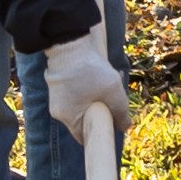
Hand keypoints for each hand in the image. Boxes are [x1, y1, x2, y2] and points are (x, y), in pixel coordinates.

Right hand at [42, 26, 130, 143]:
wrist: (69, 42)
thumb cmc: (90, 70)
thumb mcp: (113, 93)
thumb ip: (121, 112)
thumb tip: (125, 127)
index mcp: (69, 118)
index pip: (84, 137)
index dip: (100, 131)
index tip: (111, 122)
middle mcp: (58, 110)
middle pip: (83, 119)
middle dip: (101, 110)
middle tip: (113, 96)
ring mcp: (55, 96)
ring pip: (80, 104)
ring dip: (95, 96)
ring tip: (107, 80)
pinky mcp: (56, 83)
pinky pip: (74, 92)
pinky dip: (86, 87)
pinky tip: (96, 73)